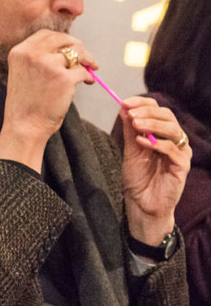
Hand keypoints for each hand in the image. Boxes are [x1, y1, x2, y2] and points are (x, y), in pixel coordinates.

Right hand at [0, 30, 97, 169]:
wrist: (25, 126)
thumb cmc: (26, 103)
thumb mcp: (22, 73)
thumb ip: (37, 58)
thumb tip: (66, 49)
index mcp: (20, 51)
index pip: (46, 34)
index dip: (62, 39)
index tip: (70, 47)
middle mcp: (33, 54)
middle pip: (64, 39)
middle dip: (78, 48)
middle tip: (86, 58)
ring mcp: (49, 65)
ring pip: (77, 53)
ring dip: (87, 60)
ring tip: (89, 70)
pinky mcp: (64, 78)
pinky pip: (82, 71)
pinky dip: (87, 77)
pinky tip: (86, 83)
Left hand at [120, 96, 190, 242]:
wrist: (142, 203)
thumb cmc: (138, 177)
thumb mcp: (131, 149)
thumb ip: (130, 130)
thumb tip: (124, 107)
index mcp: (163, 133)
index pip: (159, 110)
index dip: (143, 104)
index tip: (125, 102)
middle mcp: (175, 140)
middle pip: (168, 116)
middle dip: (148, 112)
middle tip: (130, 112)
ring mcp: (180, 152)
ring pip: (173, 129)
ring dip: (152, 124)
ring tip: (136, 124)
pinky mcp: (182, 166)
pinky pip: (173, 150)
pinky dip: (157, 143)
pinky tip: (141, 142)